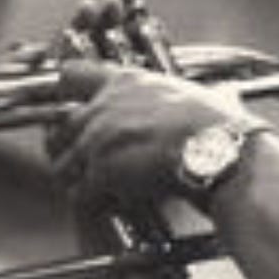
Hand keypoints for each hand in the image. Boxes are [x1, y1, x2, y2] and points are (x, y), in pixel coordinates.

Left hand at [45, 0, 249, 207]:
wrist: (219, 152)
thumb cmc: (215, 125)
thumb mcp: (191, 93)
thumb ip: (178, 96)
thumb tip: (215, 98)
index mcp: (125, 82)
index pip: (71, 74)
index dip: (65, 91)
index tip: (66, 103)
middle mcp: (104, 106)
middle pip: (60, 126)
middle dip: (66, 145)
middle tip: (77, 158)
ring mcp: (98, 140)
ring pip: (63, 163)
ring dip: (74, 177)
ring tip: (88, 187)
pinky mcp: (102, 172)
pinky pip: (80, 193)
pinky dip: (89, 202)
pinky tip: (102, 204)